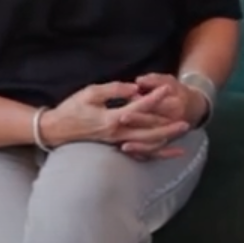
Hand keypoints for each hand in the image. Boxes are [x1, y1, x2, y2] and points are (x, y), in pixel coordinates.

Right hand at [38, 81, 189, 150]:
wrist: (57, 130)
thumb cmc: (72, 109)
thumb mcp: (90, 92)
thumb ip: (113, 89)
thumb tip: (134, 88)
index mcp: (112, 118)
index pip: (138, 108)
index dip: (154, 98)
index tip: (167, 89)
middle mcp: (118, 134)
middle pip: (148, 131)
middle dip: (168, 125)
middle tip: (186, 120)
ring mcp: (117, 143)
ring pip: (147, 144)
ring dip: (166, 139)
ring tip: (182, 134)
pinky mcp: (115, 147)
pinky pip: (140, 154)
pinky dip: (157, 153)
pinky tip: (170, 152)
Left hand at [117, 73, 207, 159]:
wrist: (194, 107)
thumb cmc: (177, 91)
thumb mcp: (168, 80)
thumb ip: (153, 80)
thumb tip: (139, 80)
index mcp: (176, 105)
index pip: (158, 105)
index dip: (143, 103)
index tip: (129, 99)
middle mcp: (175, 122)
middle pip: (154, 122)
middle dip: (137, 121)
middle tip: (120, 118)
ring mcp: (171, 135)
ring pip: (154, 142)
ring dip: (139, 144)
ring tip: (123, 145)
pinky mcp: (165, 143)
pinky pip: (154, 151)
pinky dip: (142, 152)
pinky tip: (129, 153)